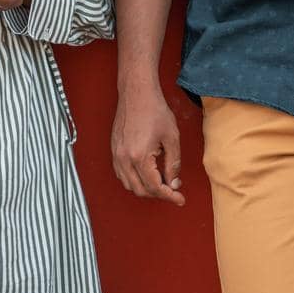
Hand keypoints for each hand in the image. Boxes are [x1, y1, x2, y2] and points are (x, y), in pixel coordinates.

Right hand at [111, 82, 185, 204]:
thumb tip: (173, 183)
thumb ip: (173, 164)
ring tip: (161, 182)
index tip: (180, 199)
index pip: (155, 187)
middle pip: (141, 190)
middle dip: (158, 194)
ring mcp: (116, 154)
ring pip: (129, 185)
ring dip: (145, 189)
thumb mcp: (172, 138)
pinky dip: (133, 180)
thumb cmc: (155, 110)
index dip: (170, 196)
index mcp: (139, 157)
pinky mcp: (114, 149)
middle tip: (173, 190)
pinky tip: (145, 174)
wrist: (136, 93)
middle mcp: (124, 159)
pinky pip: (121, 174)